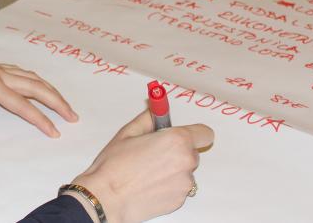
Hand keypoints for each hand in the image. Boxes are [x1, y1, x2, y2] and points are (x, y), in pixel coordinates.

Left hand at [0, 43, 77, 151]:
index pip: (23, 105)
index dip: (40, 119)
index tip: (55, 132)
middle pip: (36, 87)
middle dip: (56, 102)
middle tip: (73, 116)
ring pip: (31, 77)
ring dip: (49, 89)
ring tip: (62, 102)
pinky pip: (21, 72)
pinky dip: (35, 79)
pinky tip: (36, 84)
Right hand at [71, 111, 213, 222]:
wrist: (107, 198)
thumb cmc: (114, 166)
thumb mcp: (128, 133)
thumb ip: (148, 119)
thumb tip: (155, 112)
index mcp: (176, 140)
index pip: (204, 133)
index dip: (193, 132)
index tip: (179, 133)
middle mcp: (185, 162)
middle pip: (193, 152)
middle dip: (177, 150)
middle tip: (154, 152)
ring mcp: (184, 183)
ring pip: (185, 171)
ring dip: (173, 169)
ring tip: (147, 171)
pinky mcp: (179, 200)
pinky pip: (179, 187)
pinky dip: (168, 184)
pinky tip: (148, 184)